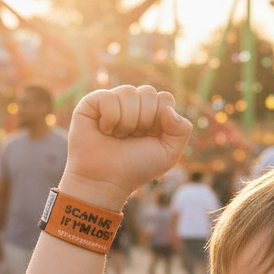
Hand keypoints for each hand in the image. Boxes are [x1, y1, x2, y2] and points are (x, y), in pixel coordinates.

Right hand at [62, 86, 192, 208]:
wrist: (105, 180)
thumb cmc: (135, 167)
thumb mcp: (168, 153)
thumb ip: (182, 130)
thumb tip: (168, 109)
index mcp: (152, 112)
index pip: (165, 98)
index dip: (159, 120)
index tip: (148, 138)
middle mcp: (133, 103)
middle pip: (148, 93)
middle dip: (143, 121)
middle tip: (132, 138)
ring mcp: (112, 101)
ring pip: (129, 92)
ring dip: (126, 122)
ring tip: (117, 136)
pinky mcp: (91, 102)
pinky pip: (108, 97)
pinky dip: (109, 119)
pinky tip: (104, 131)